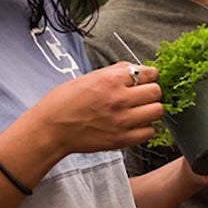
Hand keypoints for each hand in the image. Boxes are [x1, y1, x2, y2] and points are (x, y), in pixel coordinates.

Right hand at [32, 62, 163, 155]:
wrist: (50, 129)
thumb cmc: (63, 102)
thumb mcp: (88, 77)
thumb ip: (114, 72)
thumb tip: (134, 69)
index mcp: (111, 80)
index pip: (149, 73)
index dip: (149, 75)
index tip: (147, 78)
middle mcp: (119, 99)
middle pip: (156, 92)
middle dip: (151, 92)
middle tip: (142, 95)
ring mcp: (121, 120)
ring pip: (156, 111)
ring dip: (150, 110)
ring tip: (139, 111)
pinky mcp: (121, 139)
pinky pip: (149, 132)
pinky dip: (144, 129)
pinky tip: (133, 125)